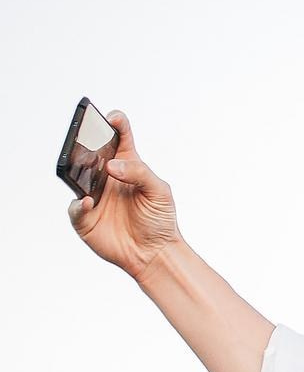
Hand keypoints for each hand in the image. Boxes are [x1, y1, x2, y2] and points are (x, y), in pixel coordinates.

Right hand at [67, 111, 182, 278]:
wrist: (155, 252)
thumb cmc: (159, 219)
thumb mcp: (160, 192)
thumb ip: (140, 173)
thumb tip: (112, 166)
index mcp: (128, 165)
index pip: (119, 138)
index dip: (115, 124)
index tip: (112, 118)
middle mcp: (106, 177)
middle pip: (90, 153)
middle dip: (86, 142)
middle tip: (87, 136)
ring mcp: (93, 195)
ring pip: (76, 177)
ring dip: (76, 170)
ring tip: (83, 165)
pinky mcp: (85, 217)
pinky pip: (74, 207)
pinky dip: (78, 204)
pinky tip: (88, 201)